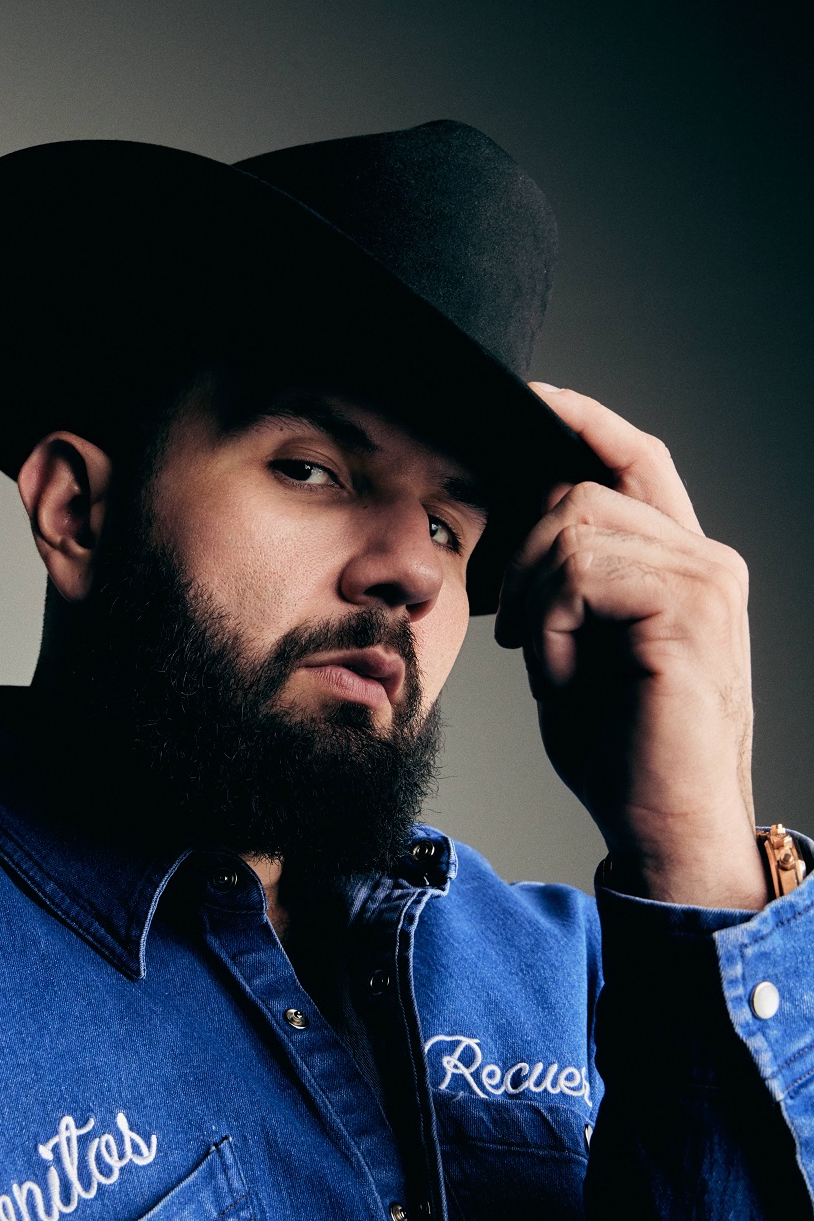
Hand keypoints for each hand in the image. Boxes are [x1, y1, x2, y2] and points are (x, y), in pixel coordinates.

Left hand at [495, 385, 765, 909]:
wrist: (662, 823)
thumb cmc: (620, 744)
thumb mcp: (579, 642)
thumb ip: (571, 577)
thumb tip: (524, 517)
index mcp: (682, 562)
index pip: (637, 458)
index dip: (585, 420)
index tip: (533, 396)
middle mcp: (706, 559)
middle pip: (582, 490)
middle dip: (521, 551)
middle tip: (515, 626)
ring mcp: (705, 580)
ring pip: (574, 526)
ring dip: (533, 597)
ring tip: (543, 659)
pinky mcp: (689, 609)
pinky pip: (579, 573)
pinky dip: (548, 625)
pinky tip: (558, 674)